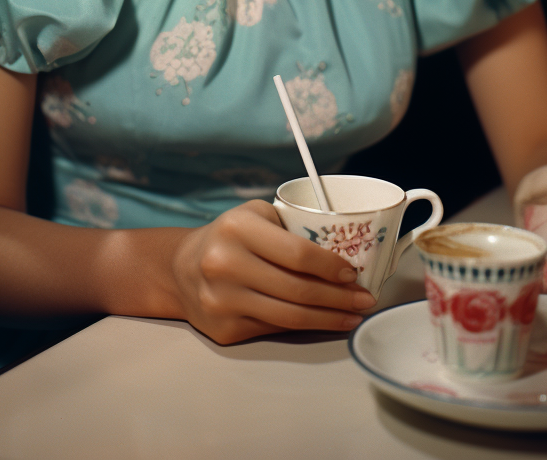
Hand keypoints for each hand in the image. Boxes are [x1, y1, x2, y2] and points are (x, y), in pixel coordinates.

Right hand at [170, 200, 374, 345]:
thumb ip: (291, 226)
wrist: (181, 269)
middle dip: (339, 297)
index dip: (330, 266)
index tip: (353, 273)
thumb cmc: (230, 237)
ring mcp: (223, 300)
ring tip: (353, 315)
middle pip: (297, 290)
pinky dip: (306, 328)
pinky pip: (275, 329)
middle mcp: (226, 264)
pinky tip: (324, 322)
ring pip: (290, 317)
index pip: (296, 253)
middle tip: (365, 299)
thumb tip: (344, 250)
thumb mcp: (255, 216)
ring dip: (329, 318)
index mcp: (238, 228)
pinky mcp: (224, 329)